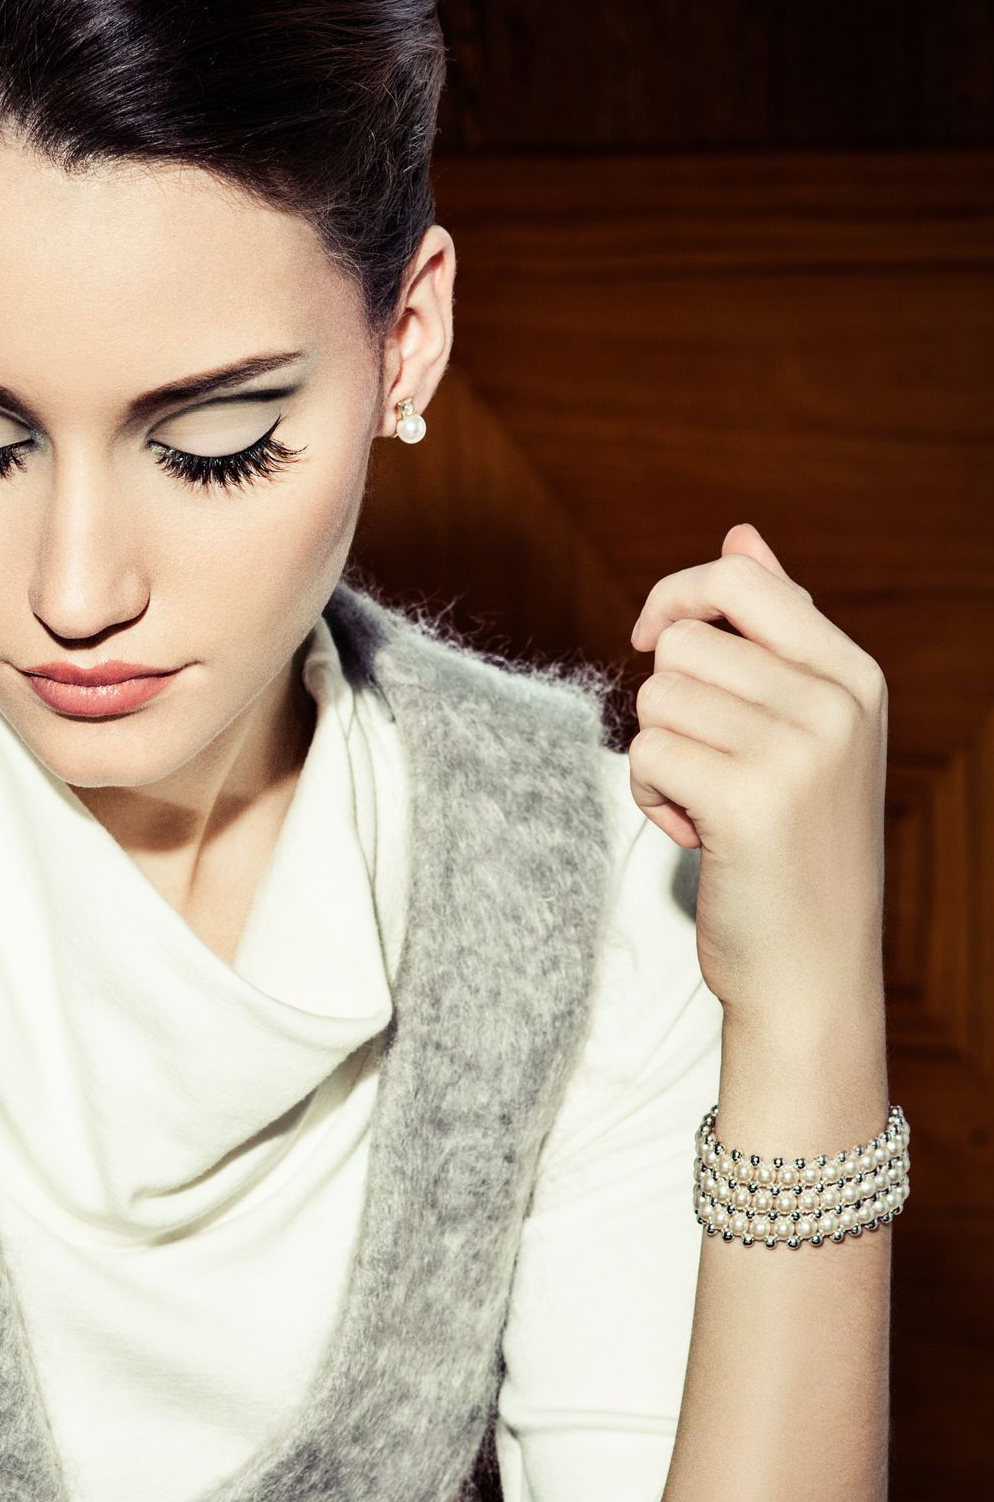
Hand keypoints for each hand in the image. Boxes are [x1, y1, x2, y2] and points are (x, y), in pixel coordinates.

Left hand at [627, 524, 887, 1030]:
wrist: (813, 970)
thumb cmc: (797, 848)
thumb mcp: (806, 729)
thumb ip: (775, 632)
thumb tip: (742, 532)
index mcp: (854, 675)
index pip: (742, 577)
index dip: (676, 597)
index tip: (652, 640)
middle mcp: (834, 703)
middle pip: (683, 641)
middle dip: (668, 702)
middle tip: (707, 766)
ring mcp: (797, 750)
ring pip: (656, 696)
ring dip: (657, 754)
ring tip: (704, 803)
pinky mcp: (747, 800)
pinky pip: (646, 752)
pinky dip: (650, 794)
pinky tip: (695, 833)